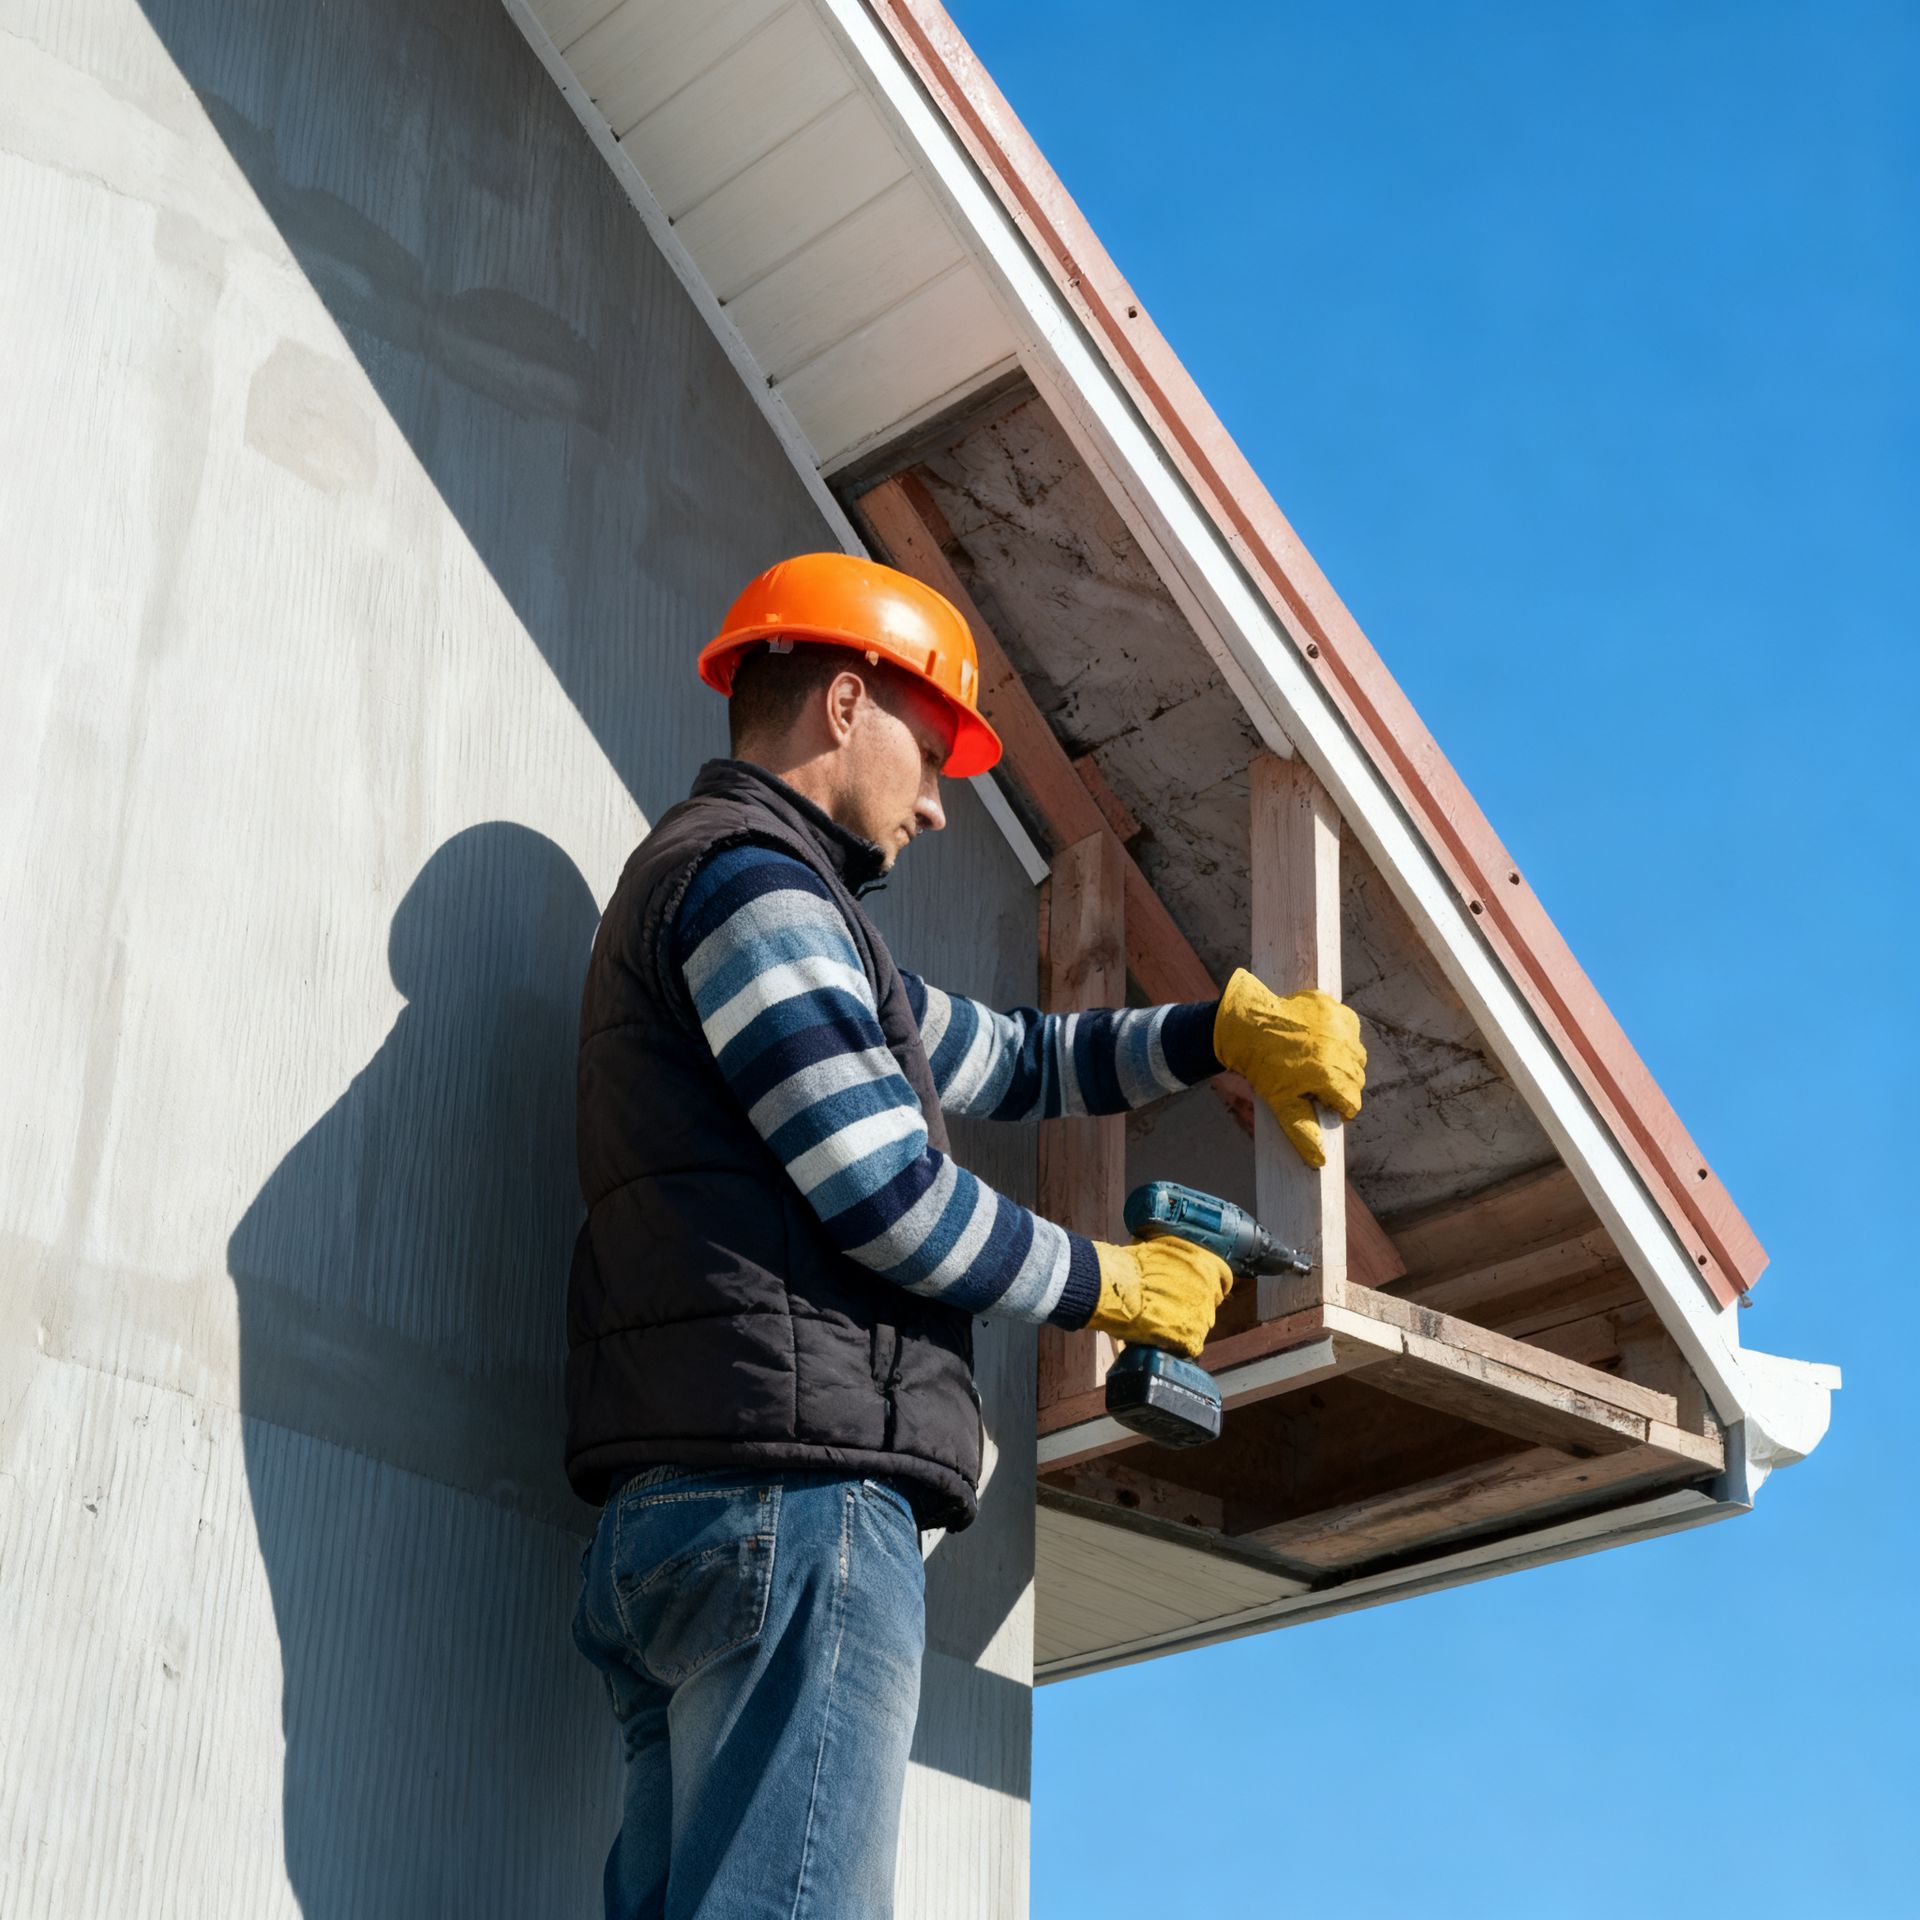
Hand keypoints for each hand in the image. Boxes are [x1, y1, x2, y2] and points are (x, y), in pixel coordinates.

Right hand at [1083, 1235, 1234, 1359]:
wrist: (1112, 1285)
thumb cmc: (1130, 1265)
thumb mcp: (1160, 1250)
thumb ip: (1178, 1262)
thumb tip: (1178, 1270)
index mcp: (1205, 1263)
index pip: (1223, 1278)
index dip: (1210, 1285)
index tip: (1198, 1291)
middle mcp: (1209, 1288)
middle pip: (1211, 1304)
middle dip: (1196, 1307)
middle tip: (1173, 1308)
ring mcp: (1202, 1315)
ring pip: (1201, 1326)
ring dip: (1185, 1326)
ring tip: (1162, 1324)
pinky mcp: (1190, 1338)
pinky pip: (1190, 1346)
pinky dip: (1176, 1345)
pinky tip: (1160, 1339)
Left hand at [1213, 968, 1365, 1168]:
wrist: (1244, 1027)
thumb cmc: (1261, 1067)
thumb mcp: (1281, 1103)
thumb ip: (1302, 1131)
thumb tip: (1321, 1160)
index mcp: (1329, 1075)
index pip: (1351, 1102)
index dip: (1340, 1109)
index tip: (1328, 1107)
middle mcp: (1340, 1048)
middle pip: (1356, 1078)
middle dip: (1341, 1086)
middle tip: (1318, 1084)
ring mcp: (1337, 1024)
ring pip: (1356, 1053)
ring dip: (1344, 1060)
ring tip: (1319, 1062)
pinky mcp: (1331, 1005)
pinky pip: (1349, 1026)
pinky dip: (1341, 1034)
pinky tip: (1319, 1039)